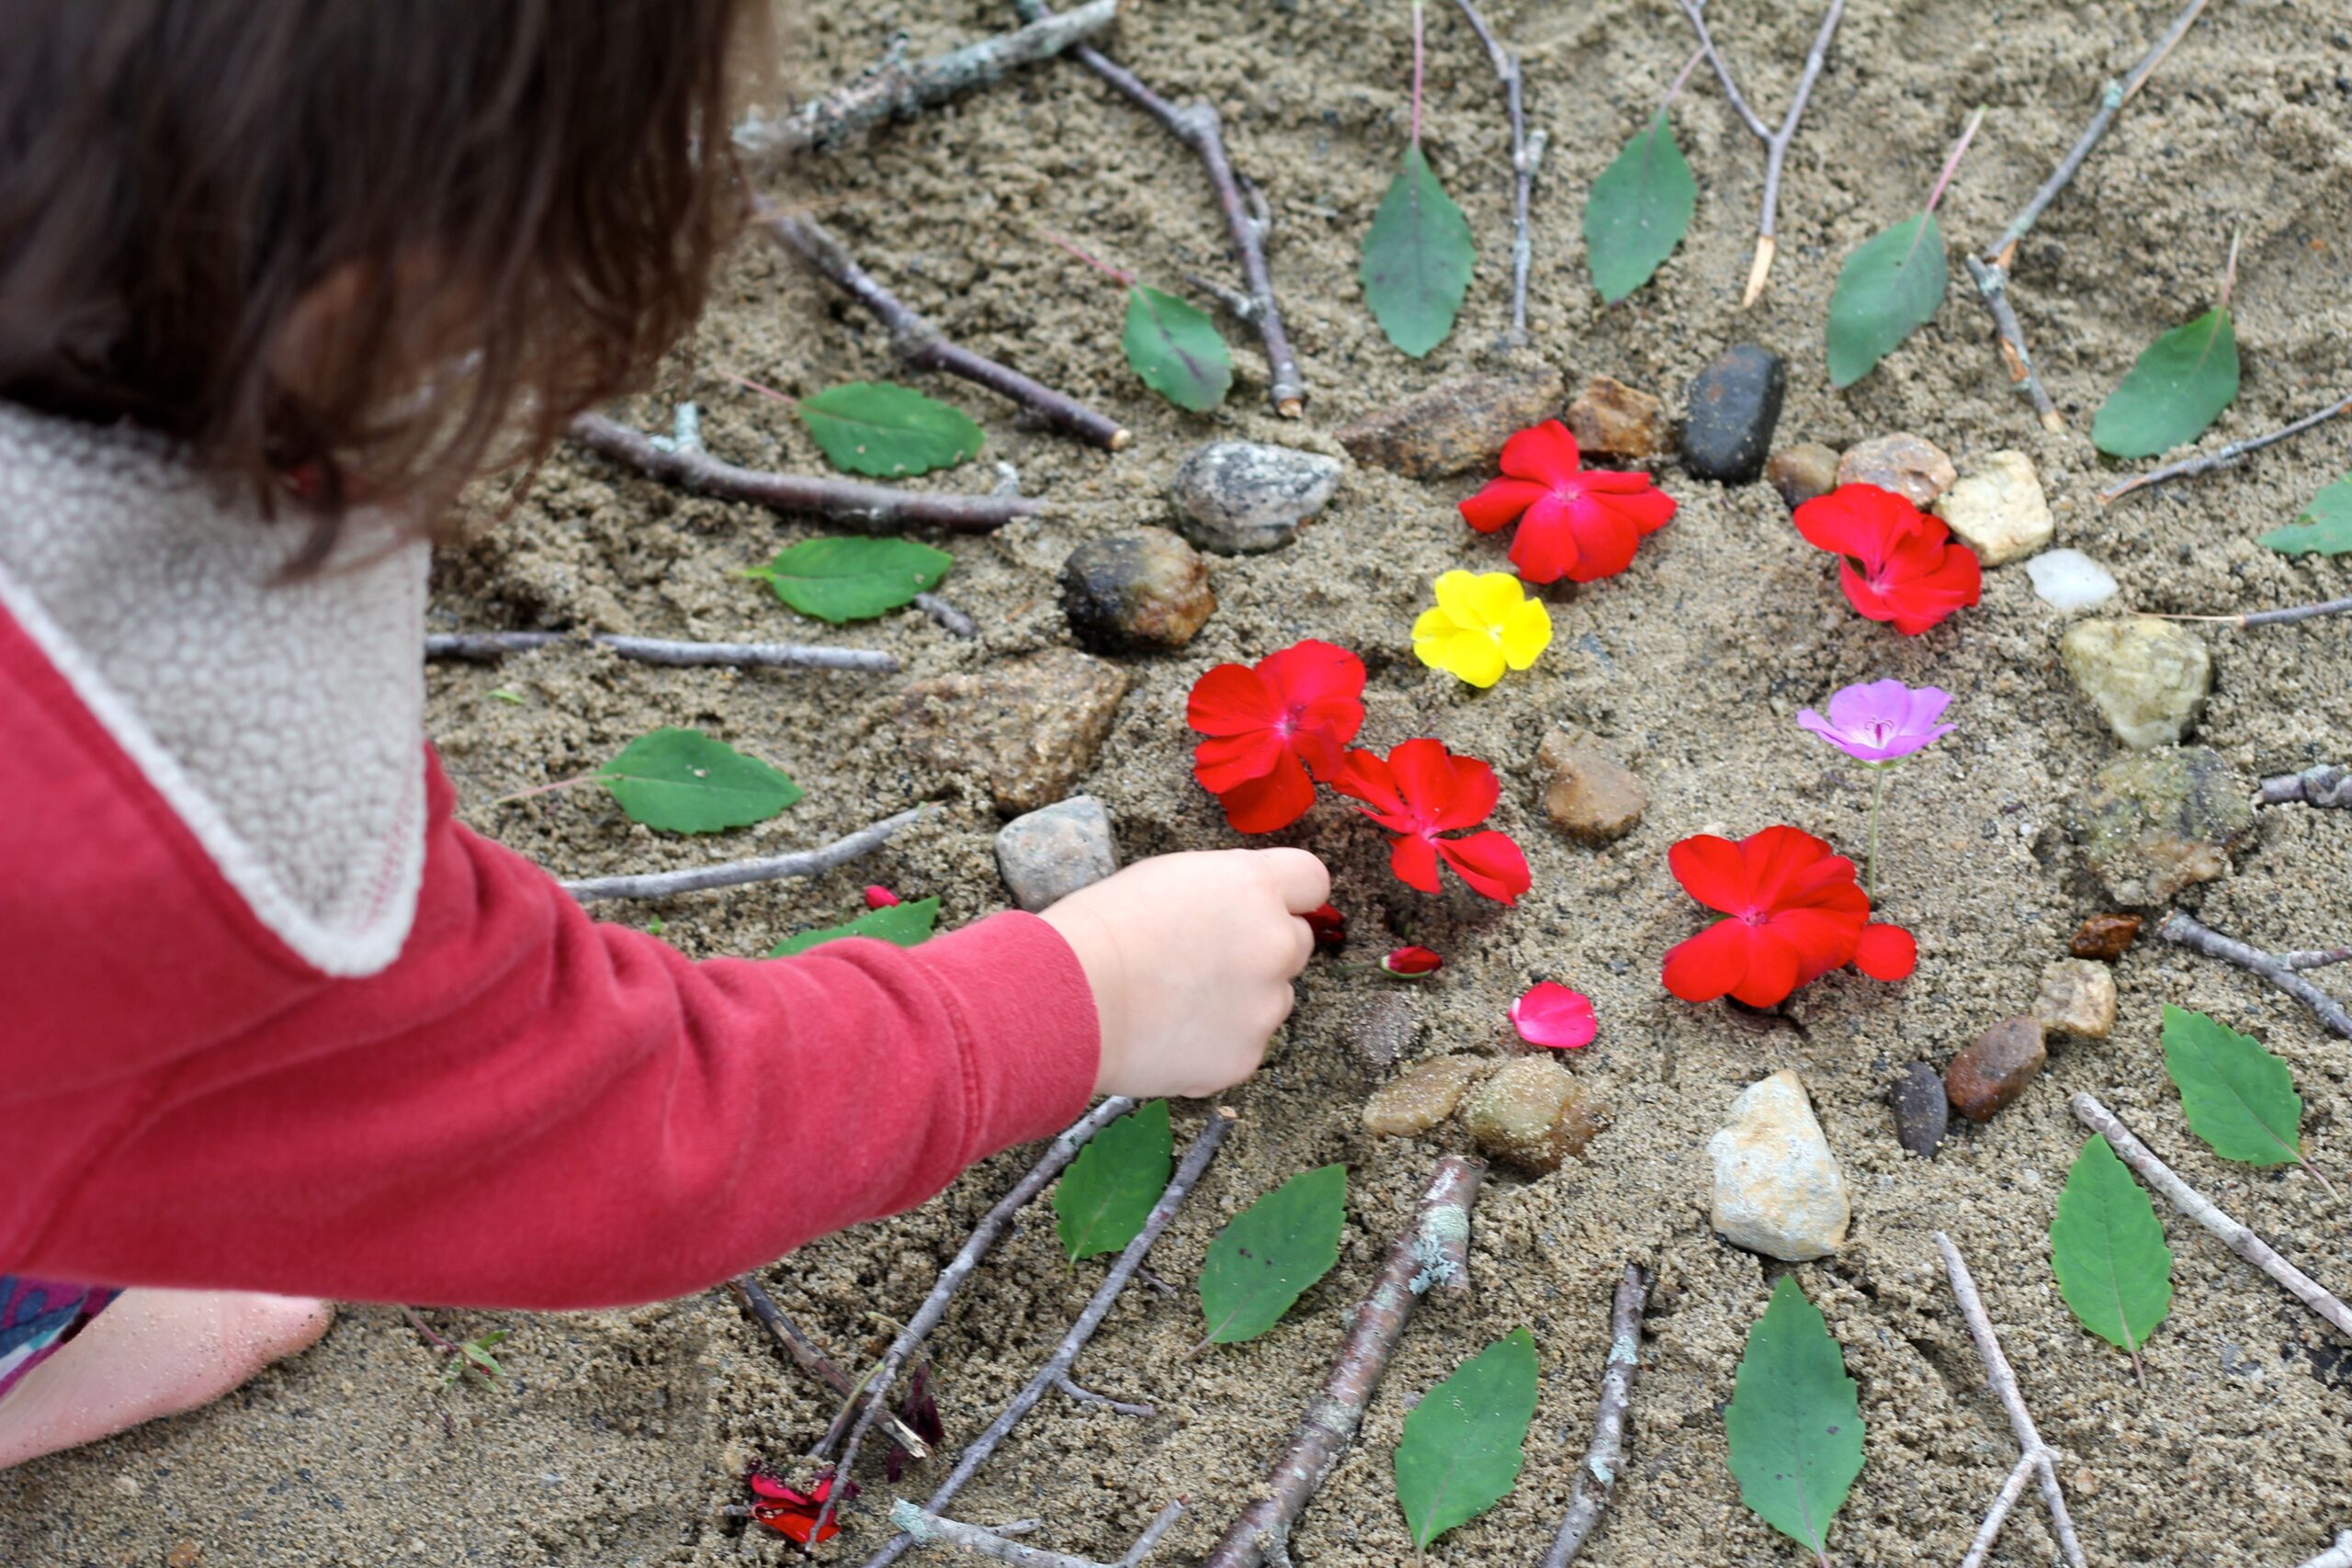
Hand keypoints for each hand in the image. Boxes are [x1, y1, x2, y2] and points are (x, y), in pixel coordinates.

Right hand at [1039, 849, 1329, 1100]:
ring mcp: (1265, 1006)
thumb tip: (1241, 913)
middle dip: (1261, 951)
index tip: (1266, 907)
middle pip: (1295, 944)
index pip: (1311, 880)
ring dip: (1240, 1001)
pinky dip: (1215, 1044)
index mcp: (1254, 887)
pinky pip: (1243, 1046)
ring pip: (1271, 1000)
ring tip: (1175, 1003)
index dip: (1287, 895)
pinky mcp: (1245, 1057)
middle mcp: (1274, 943)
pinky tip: (1169, 1035)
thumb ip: (1224, 893)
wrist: (1069, 999)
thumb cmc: (1103, 929)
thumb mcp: (1170, 878)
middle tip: (1204, 961)